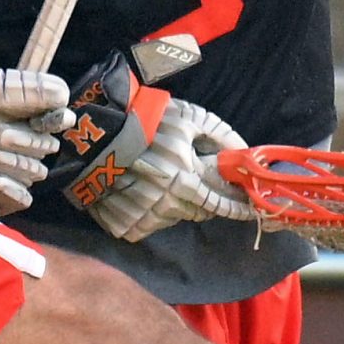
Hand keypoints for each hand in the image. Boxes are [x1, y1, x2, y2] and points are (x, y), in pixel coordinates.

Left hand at [0, 66, 70, 213]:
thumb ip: (30, 89)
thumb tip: (64, 95)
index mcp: (27, 115)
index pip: (59, 120)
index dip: (55, 120)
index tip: (42, 119)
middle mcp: (25, 143)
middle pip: (47, 147)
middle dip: (20, 140)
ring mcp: (15, 170)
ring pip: (34, 171)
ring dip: (6, 161)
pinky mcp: (2, 195)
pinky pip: (23, 198)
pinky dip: (8, 188)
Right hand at [91, 96, 251, 241]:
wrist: (94, 132)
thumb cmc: (147, 120)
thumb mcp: (190, 118)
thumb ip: (222, 136)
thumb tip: (245, 152)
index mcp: (187, 182)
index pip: (222, 205)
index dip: (238, 208)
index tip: (249, 208)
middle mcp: (168, 205)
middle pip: (200, 212)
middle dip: (204, 197)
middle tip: (193, 177)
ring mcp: (144, 217)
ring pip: (175, 217)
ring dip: (176, 202)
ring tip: (160, 177)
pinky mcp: (123, 225)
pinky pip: (148, 224)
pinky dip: (149, 210)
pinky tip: (141, 188)